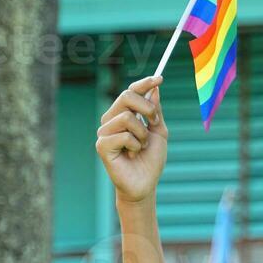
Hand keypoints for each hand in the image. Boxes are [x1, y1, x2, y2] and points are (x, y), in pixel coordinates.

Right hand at [96, 75, 167, 202]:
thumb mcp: (159, 131)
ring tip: (141, 146)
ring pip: (127, 117)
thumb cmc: (150, 159)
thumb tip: (155, 88)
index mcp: (123, 113)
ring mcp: (104, 132)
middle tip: (154, 122)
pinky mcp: (102, 145)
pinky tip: (132, 154)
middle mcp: (110, 119)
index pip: (130, 91)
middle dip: (146, 108)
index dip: (144, 83)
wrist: (145, 184)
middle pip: (126, 96)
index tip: (160, 78)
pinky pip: (124, 135)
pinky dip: (135, 145)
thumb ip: (155, 111)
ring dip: (142, 134)